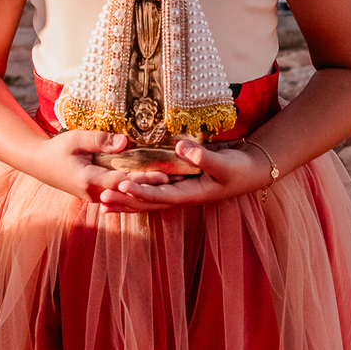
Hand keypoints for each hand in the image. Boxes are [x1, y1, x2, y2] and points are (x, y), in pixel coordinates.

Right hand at [32, 128, 171, 204]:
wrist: (40, 164)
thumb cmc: (57, 148)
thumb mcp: (76, 139)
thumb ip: (100, 140)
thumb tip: (125, 142)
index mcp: (87, 180)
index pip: (121, 182)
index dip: (142, 179)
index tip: (164, 175)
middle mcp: (94, 194)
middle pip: (129, 192)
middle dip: (153, 186)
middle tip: (179, 179)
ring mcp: (97, 197)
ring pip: (126, 195)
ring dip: (149, 189)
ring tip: (175, 182)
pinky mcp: (99, 196)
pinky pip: (121, 194)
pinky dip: (138, 190)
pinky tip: (156, 185)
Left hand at [97, 139, 271, 212]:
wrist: (249, 171)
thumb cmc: (239, 168)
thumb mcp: (224, 163)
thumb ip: (202, 156)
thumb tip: (180, 146)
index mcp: (191, 194)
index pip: (162, 195)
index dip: (143, 192)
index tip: (123, 186)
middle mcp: (181, 196)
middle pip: (148, 203)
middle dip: (126, 201)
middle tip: (101, 197)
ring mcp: (178, 190)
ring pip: (147, 200)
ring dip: (126, 201)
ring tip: (101, 202)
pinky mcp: (177, 182)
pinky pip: (152, 190)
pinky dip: (136, 192)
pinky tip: (119, 190)